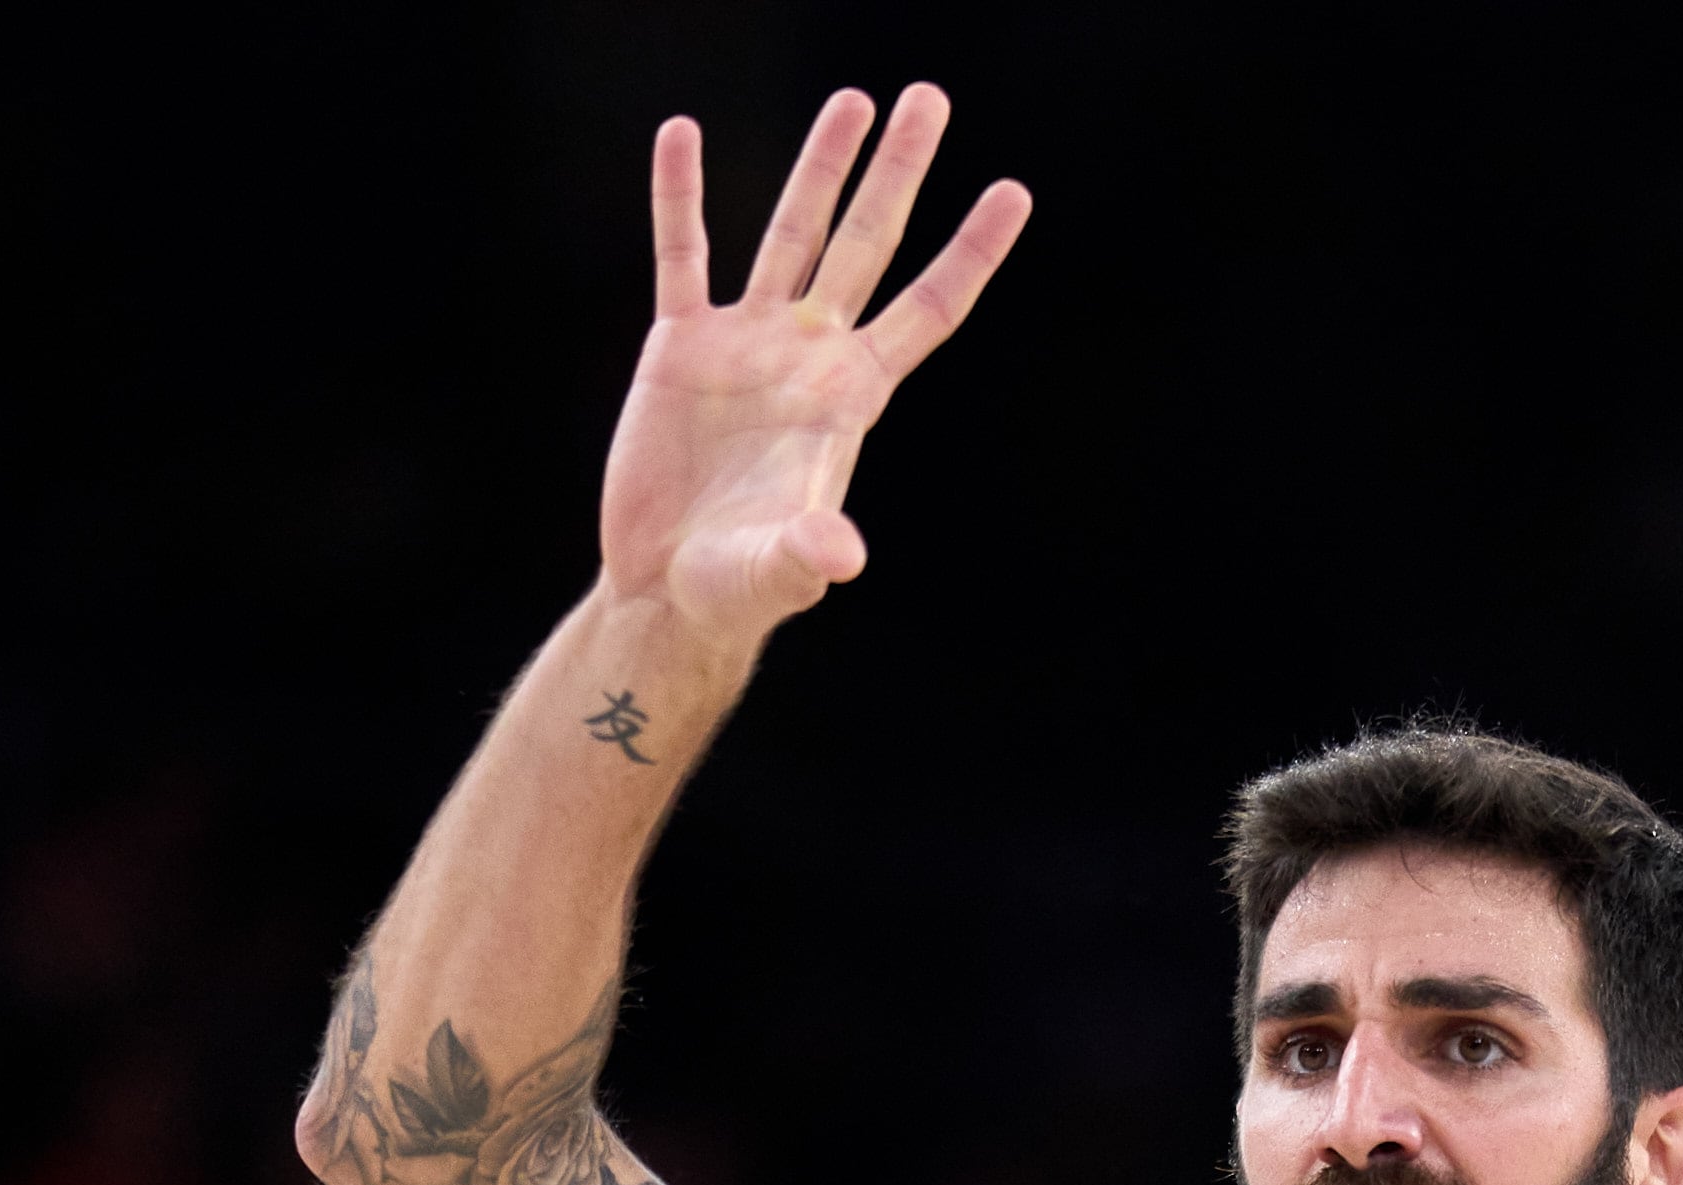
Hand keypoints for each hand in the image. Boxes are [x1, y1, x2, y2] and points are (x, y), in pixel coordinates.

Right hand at [597, 86, 1030, 649]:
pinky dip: (679, 198)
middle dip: (899, 173)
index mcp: (851, 396)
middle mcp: (810, 355)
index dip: (971, 253)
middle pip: (867, 245)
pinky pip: (682, 256)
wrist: (668, 588)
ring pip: (791, 233)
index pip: (927, 309)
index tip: (1014, 192)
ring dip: (819, 167)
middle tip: (931, 98)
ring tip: (853, 101)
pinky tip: (680, 134)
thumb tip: (839, 554)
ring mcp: (747, 342)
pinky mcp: (681, 347)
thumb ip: (809, 555)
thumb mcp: (778, 573)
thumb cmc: (739, 586)